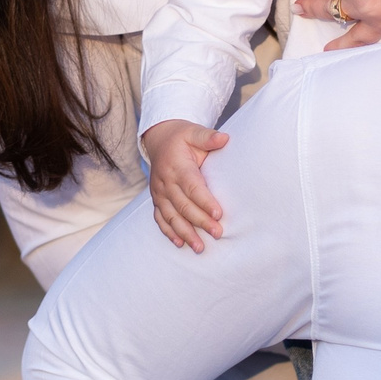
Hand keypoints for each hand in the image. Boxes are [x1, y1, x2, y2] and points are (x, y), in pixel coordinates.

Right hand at [143, 119, 229, 250]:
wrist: (159, 140)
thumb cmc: (181, 137)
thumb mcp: (193, 132)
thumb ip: (207, 137)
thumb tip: (224, 138)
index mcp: (177, 166)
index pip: (192, 187)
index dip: (204, 201)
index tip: (218, 213)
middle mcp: (165, 181)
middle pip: (183, 205)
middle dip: (200, 221)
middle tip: (217, 233)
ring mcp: (158, 192)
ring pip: (171, 216)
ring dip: (185, 233)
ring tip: (199, 247)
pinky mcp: (156, 199)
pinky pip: (160, 218)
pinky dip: (168, 232)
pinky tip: (179, 243)